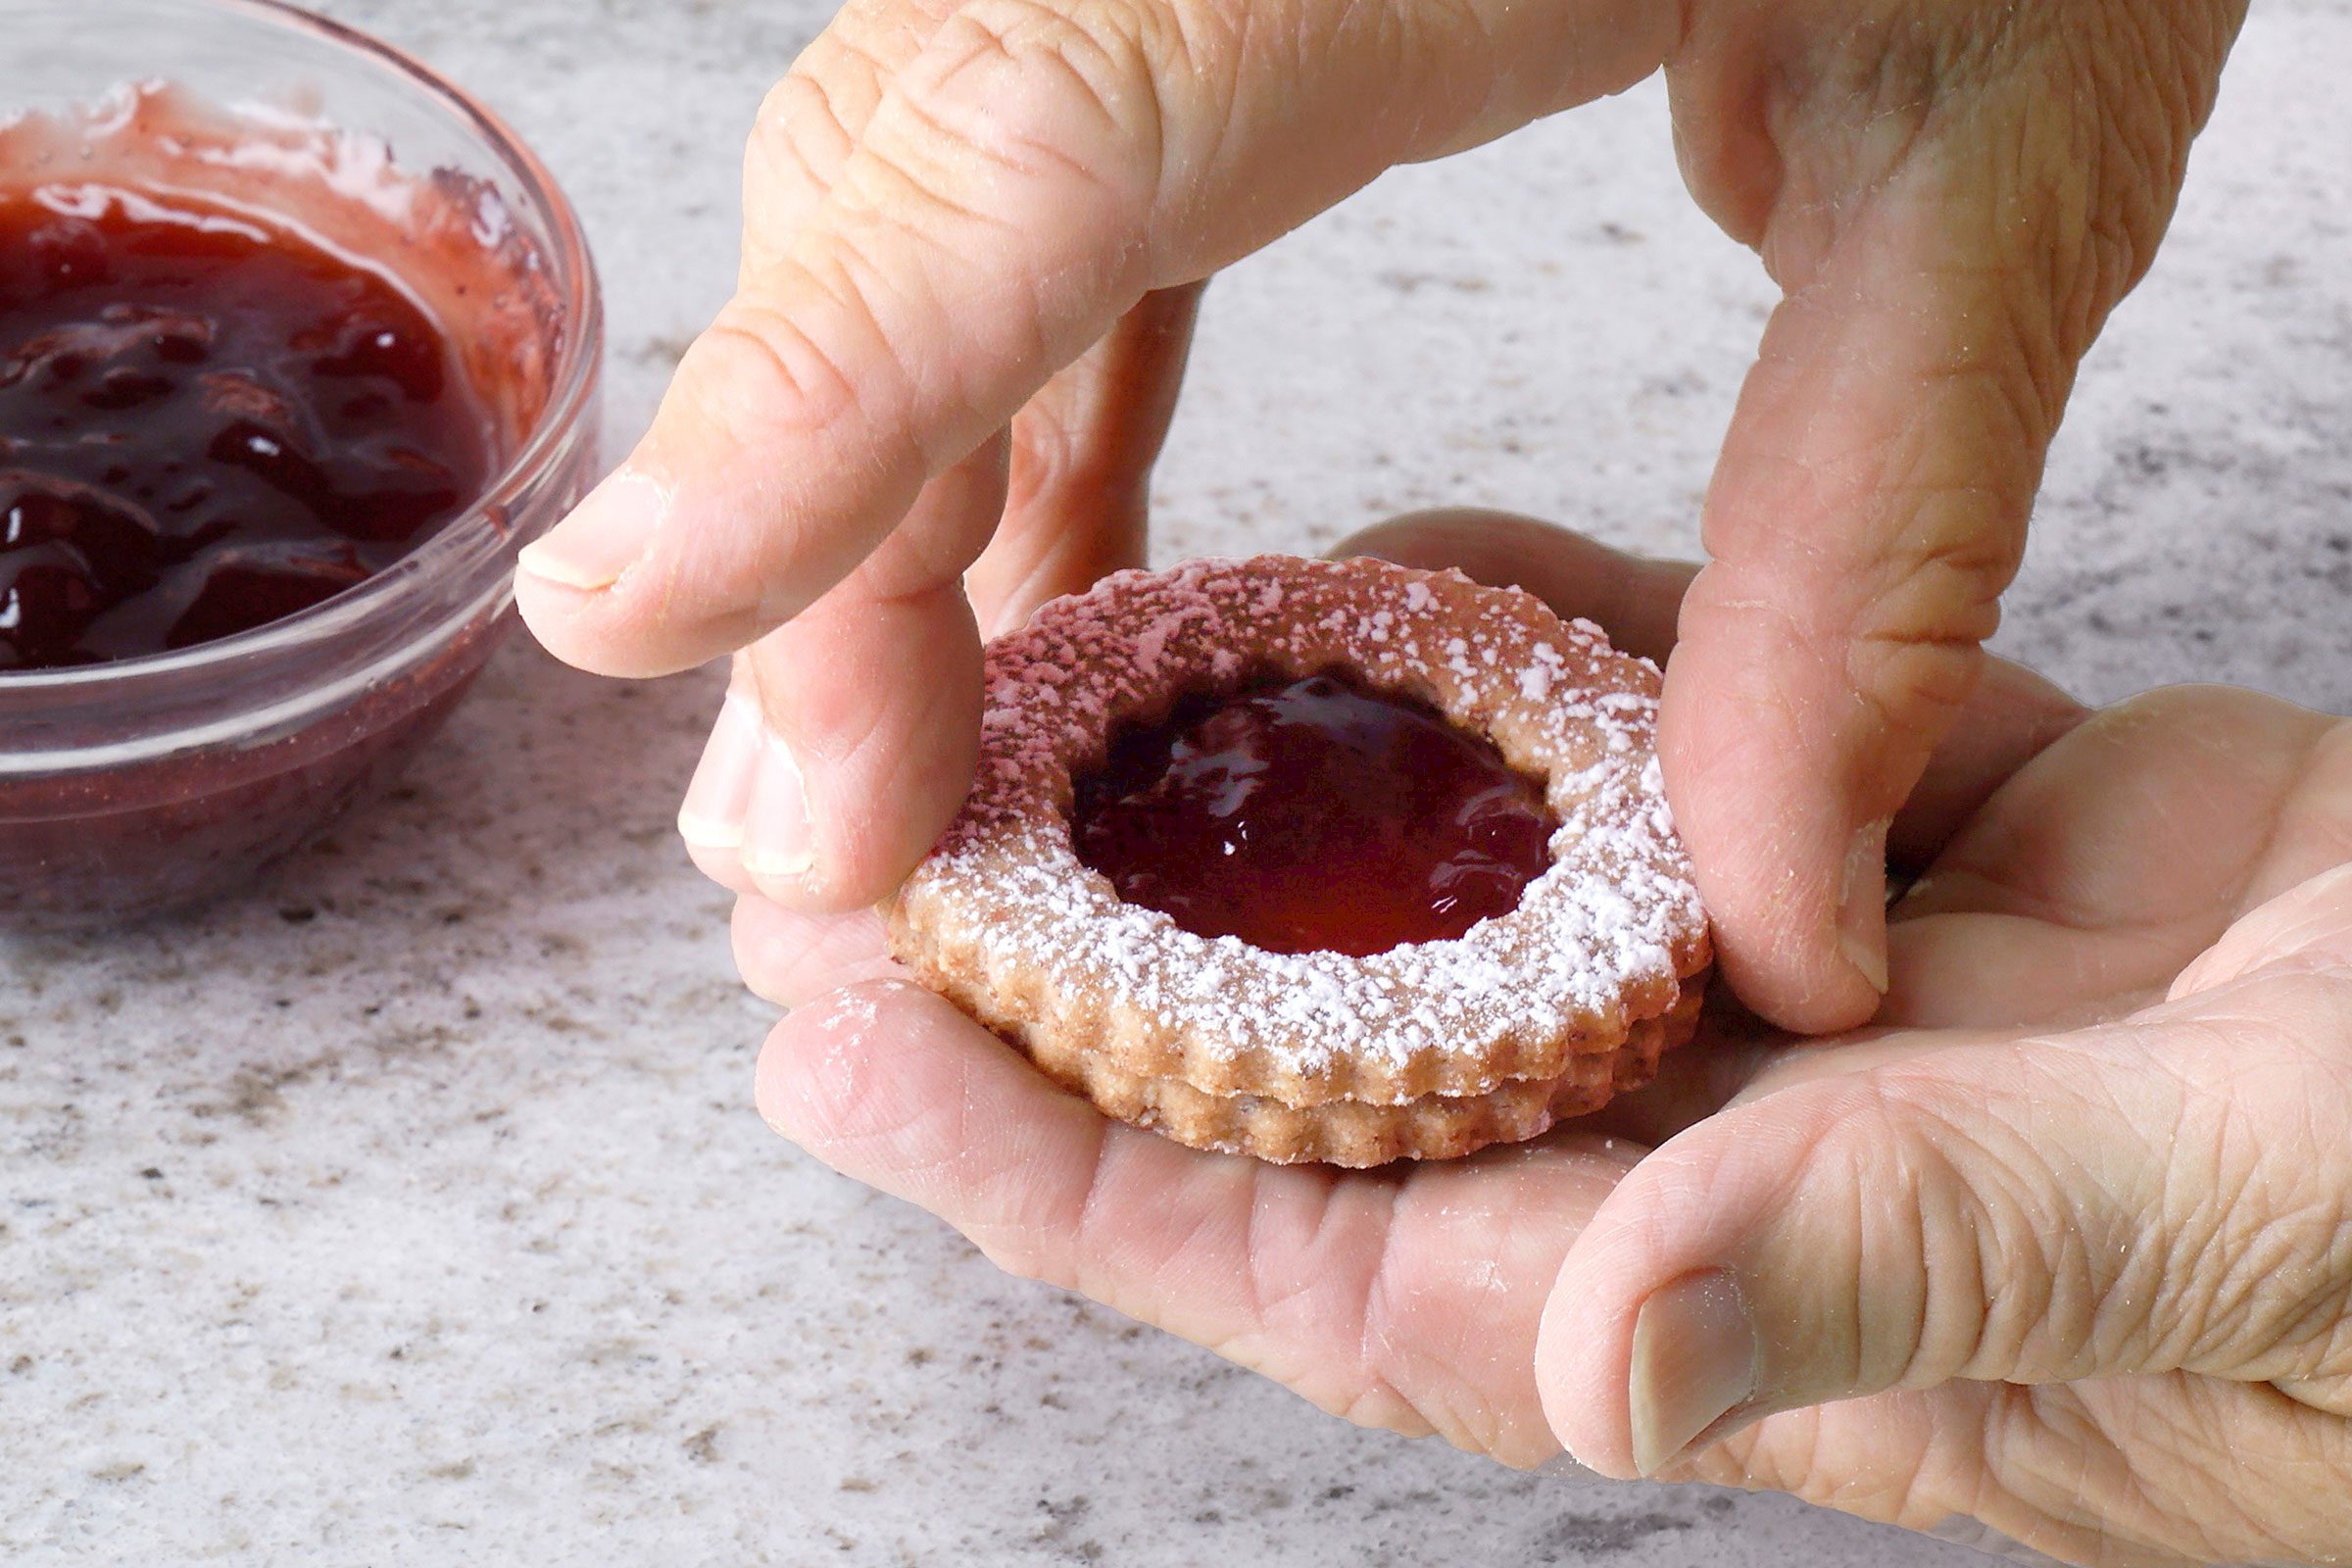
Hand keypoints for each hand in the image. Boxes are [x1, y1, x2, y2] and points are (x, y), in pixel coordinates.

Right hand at [516, 0, 2246, 1031]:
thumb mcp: (2017, 144)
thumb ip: (1881, 524)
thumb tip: (1773, 919)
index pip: (1026, 151)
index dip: (804, 408)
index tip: (619, 625)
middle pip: (914, 191)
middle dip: (826, 534)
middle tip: (832, 844)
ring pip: (927, 177)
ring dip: (890, 478)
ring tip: (901, 752)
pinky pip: (1049, 164)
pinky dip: (1020, 384)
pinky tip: (1042, 567)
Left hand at [738, 513, 2351, 1564]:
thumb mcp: (2269, 1227)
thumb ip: (1947, 1268)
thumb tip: (1610, 1349)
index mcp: (1782, 1303)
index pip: (1341, 1262)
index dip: (1080, 1171)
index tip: (849, 1062)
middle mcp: (1760, 1163)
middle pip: (1348, 1080)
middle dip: (1102, 978)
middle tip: (879, 853)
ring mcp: (1840, 1003)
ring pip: (1491, 903)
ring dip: (1293, 810)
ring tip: (1074, 692)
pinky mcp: (1946, 856)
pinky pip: (1679, 751)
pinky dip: (1540, 660)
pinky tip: (1405, 577)